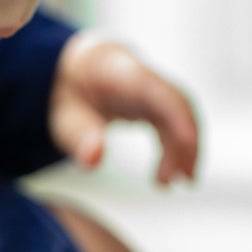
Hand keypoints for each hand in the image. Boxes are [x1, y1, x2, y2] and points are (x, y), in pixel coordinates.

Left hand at [48, 30, 199, 185]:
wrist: (75, 70)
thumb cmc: (70, 91)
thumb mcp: (63, 115)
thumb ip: (79, 135)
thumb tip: (94, 159)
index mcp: (121, 73)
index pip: (160, 93)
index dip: (180, 119)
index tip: (188, 150)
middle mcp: (144, 77)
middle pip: (178, 105)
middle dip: (187, 141)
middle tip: (184, 180)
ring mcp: (153, 88)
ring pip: (181, 115)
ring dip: (186, 148)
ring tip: (176, 182)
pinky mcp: (156, 101)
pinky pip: (175, 123)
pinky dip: (177, 147)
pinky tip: (170, 173)